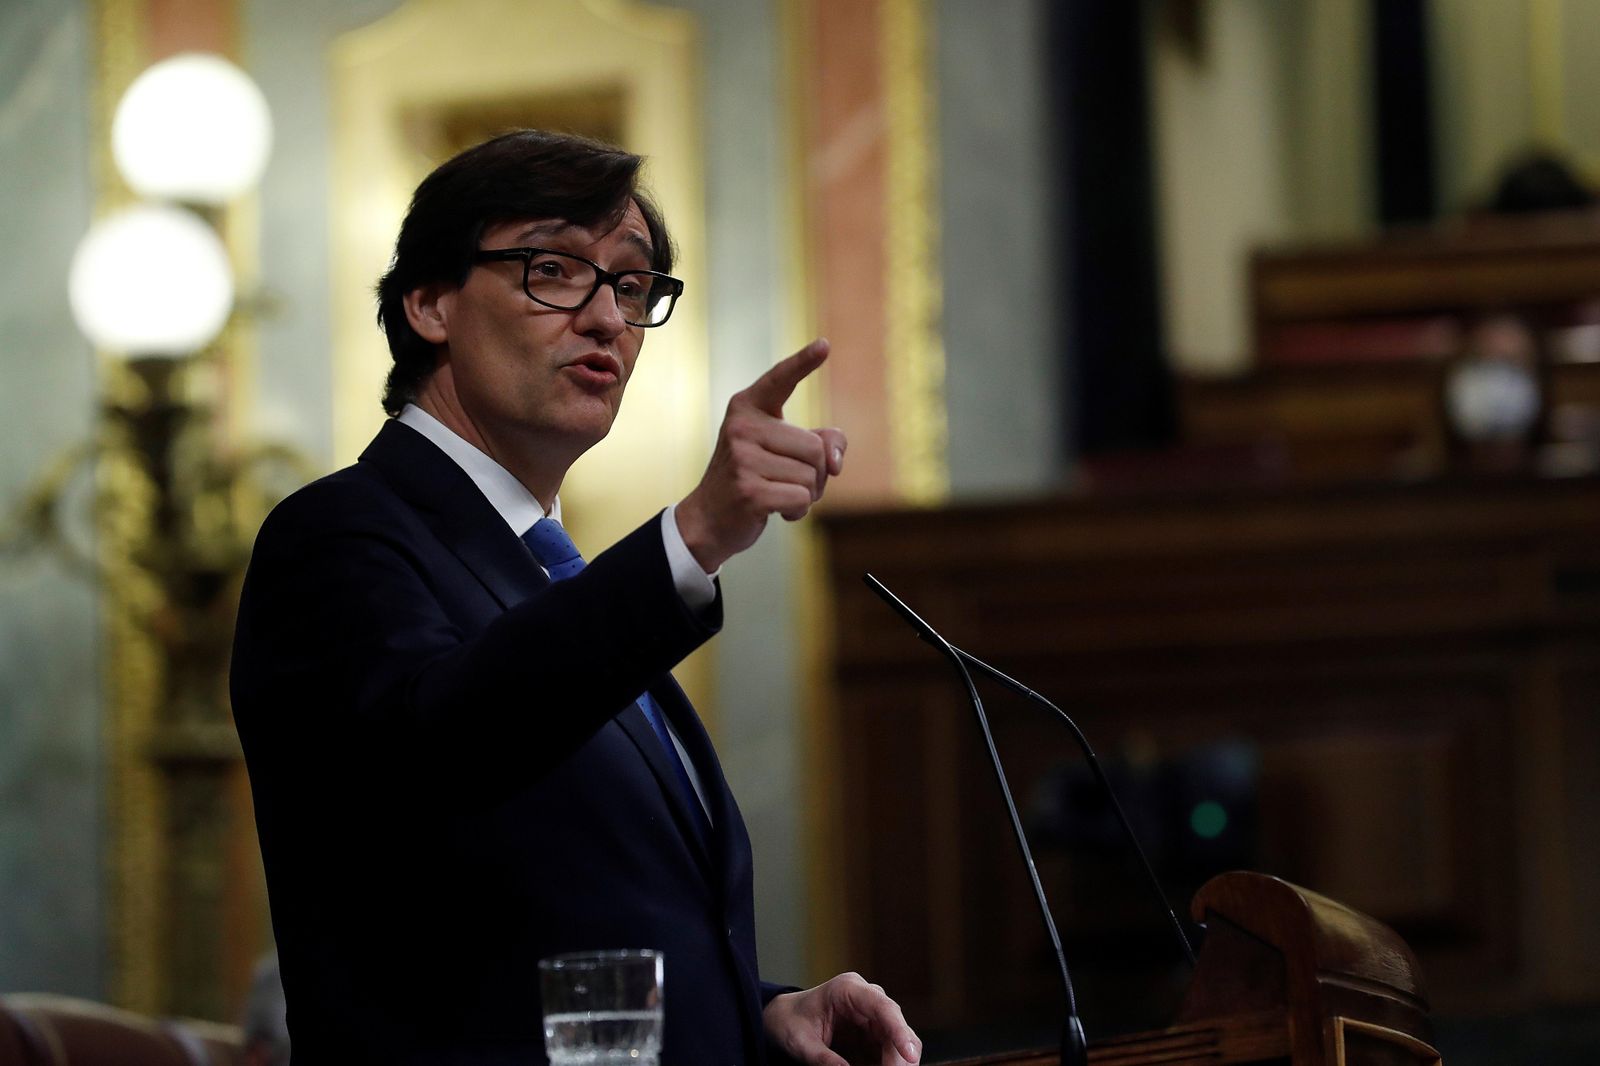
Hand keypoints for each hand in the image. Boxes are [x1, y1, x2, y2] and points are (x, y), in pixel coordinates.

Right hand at [676, 339, 846, 571]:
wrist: (708, 519)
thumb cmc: (754, 478)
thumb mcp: (785, 451)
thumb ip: (821, 443)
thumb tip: (835, 461)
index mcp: (748, 407)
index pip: (780, 379)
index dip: (803, 362)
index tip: (825, 344)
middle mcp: (742, 427)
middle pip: (815, 447)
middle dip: (816, 473)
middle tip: (788, 481)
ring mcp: (742, 458)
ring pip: (812, 476)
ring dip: (807, 494)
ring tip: (778, 494)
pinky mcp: (748, 491)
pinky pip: (801, 498)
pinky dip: (798, 511)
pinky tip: (777, 511)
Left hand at [763, 973, 920, 1065]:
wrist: (784, 1019)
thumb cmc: (790, 1023)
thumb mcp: (801, 1043)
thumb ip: (823, 1059)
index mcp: (848, 990)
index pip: (883, 1007)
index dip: (900, 1031)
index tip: (910, 1055)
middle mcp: (867, 999)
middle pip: (896, 1028)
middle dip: (898, 1058)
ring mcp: (872, 1016)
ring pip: (898, 1042)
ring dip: (894, 1063)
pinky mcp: (873, 1034)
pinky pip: (889, 1053)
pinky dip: (885, 1065)